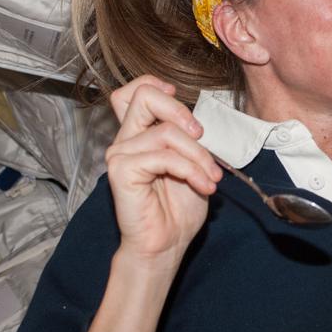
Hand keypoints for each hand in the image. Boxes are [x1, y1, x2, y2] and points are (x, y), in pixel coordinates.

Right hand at [105, 75, 222, 269]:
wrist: (166, 244)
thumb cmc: (178, 208)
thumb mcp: (192, 163)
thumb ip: (188, 138)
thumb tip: (199, 121)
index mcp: (139, 134)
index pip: (135, 91)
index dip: (159, 87)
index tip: (187, 114)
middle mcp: (125, 140)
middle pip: (144, 95)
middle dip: (180, 111)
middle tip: (201, 135)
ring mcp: (120, 154)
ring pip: (167, 131)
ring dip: (198, 155)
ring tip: (211, 178)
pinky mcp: (121, 171)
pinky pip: (164, 157)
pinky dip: (192, 170)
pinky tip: (204, 187)